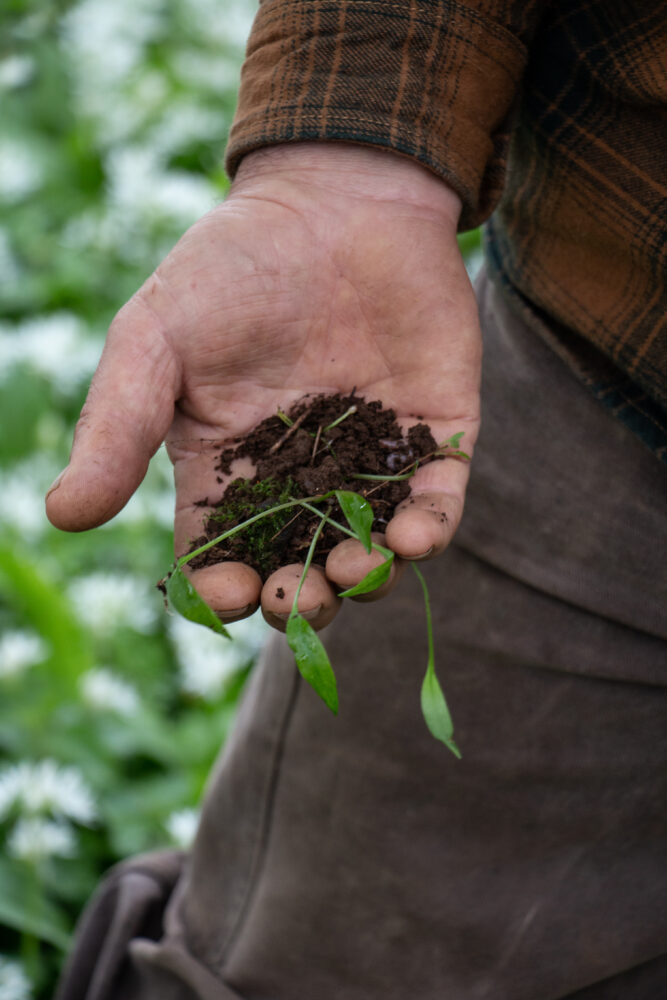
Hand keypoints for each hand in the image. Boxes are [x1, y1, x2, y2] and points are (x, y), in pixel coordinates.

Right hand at [46, 143, 480, 630]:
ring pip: (372, 547)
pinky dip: (429, 528)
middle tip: (297, 595)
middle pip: (301, 565)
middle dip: (300, 597)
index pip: (222, 553)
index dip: (224, 587)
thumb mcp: (156, 339)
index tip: (231, 594)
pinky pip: (436, 498)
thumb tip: (64, 514)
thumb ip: (117, 424)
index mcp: (228, 468)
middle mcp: (301, 479)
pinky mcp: (434, 434)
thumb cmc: (233, 267)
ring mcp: (371, 460)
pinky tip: (415, 536)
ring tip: (359, 569)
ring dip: (367, 576)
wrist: (337, 196)